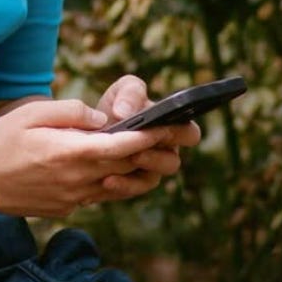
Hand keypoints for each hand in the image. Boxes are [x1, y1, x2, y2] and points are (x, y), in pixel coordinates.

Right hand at [0, 92, 196, 219]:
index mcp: (72, 153)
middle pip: (127, 167)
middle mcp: (78, 179)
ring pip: (118, 186)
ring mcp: (74, 197)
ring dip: (136, 171)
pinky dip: (113, 184)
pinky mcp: (67, 208)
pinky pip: (99, 196)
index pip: (122, 146)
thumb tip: (101, 118)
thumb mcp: (31, 113)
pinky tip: (115, 172)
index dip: (148, 137)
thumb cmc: (1, 141)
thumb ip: (70, 111)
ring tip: (151, 155)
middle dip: (151, 152)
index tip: (167, 127)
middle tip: (173, 138)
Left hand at [93, 74, 200, 201]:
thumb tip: (124, 112)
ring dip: (137, 171)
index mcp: (172, 128)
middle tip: (138, 149)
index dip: (182, 133)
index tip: (162, 128)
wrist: (90, 129)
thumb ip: (130, 93)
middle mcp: (165, 152)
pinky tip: (106, 180)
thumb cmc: (117, 106)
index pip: (190, 134)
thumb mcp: (123, 90)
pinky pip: (132, 190)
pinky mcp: (131, 185)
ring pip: (153, 179)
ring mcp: (149, 172)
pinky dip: (121, 185)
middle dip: (156, 156)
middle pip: (172, 162)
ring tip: (123, 161)